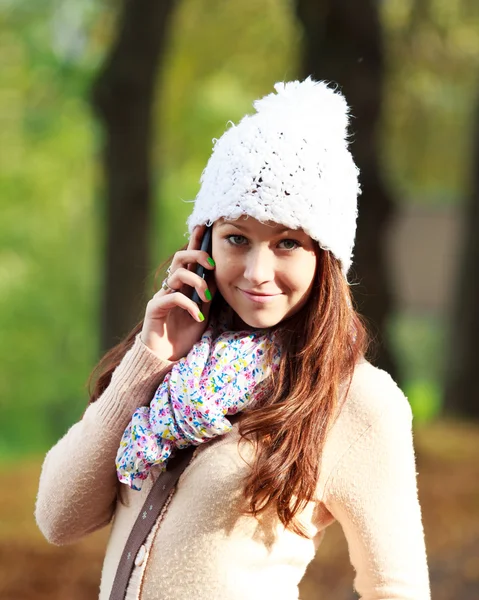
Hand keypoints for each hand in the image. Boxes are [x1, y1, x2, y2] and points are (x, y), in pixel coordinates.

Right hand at [140, 226, 215, 360]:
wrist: (167, 358)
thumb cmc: (185, 335)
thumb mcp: (203, 312)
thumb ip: (208, 294)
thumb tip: (219, 276)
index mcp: (183, 285)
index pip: (190, 259)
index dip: (195, 242)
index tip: (203, 227)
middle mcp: (171, 286)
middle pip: (180, 258)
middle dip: (197, 256)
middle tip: (212, 265)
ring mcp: (162, 295)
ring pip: (177, 274)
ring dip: (197, 283)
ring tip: (207, 299)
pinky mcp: (155, 308)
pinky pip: (173, 297)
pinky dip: (189, 305)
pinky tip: (197, 318)